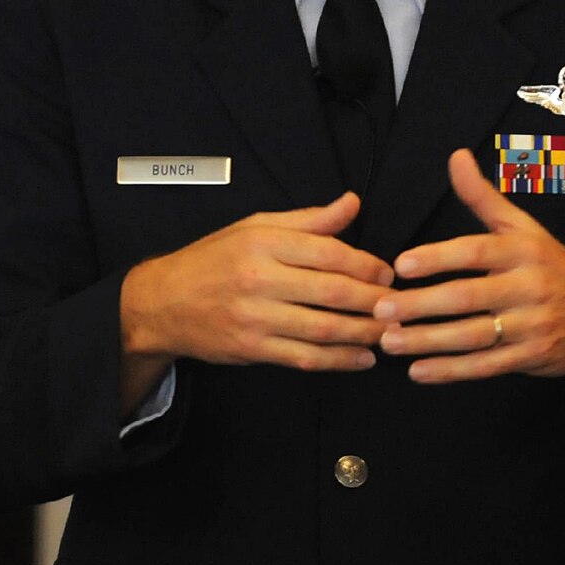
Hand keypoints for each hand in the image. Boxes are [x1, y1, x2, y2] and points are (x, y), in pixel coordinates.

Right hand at [119, 192, 392, 408]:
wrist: (162, 302)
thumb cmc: (211, 260)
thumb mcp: (253, 228)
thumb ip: (307, 220)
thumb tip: (352, 203)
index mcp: (262, 242)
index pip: (328, 252)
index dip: (367, 265)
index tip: (389, 274)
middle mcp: (258, 278)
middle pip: (333, 292)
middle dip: (375, 302)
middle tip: (402, 306)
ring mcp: (254, 317)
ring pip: (324, 328)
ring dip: (365, 333)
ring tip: (391, 333)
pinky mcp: (252, 348)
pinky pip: (306, 357)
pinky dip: (340, 360)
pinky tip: (362, 358)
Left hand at [375, 148, 564, 390]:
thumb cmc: (551, 265)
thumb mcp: (522, 227)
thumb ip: (483, 196)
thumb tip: (456, 156)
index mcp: (522, 251)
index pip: (475, 252)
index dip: (437, 258)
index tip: (400, 265)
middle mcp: (529, 287)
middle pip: (468, 298)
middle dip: (421, 305)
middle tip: (380, 309)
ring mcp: (532, 325)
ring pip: (473, 335)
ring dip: (428, 341)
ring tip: (389, 342)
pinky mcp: (532, 358)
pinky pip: (487, 365)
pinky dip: (452, 370)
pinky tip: (419, 371)